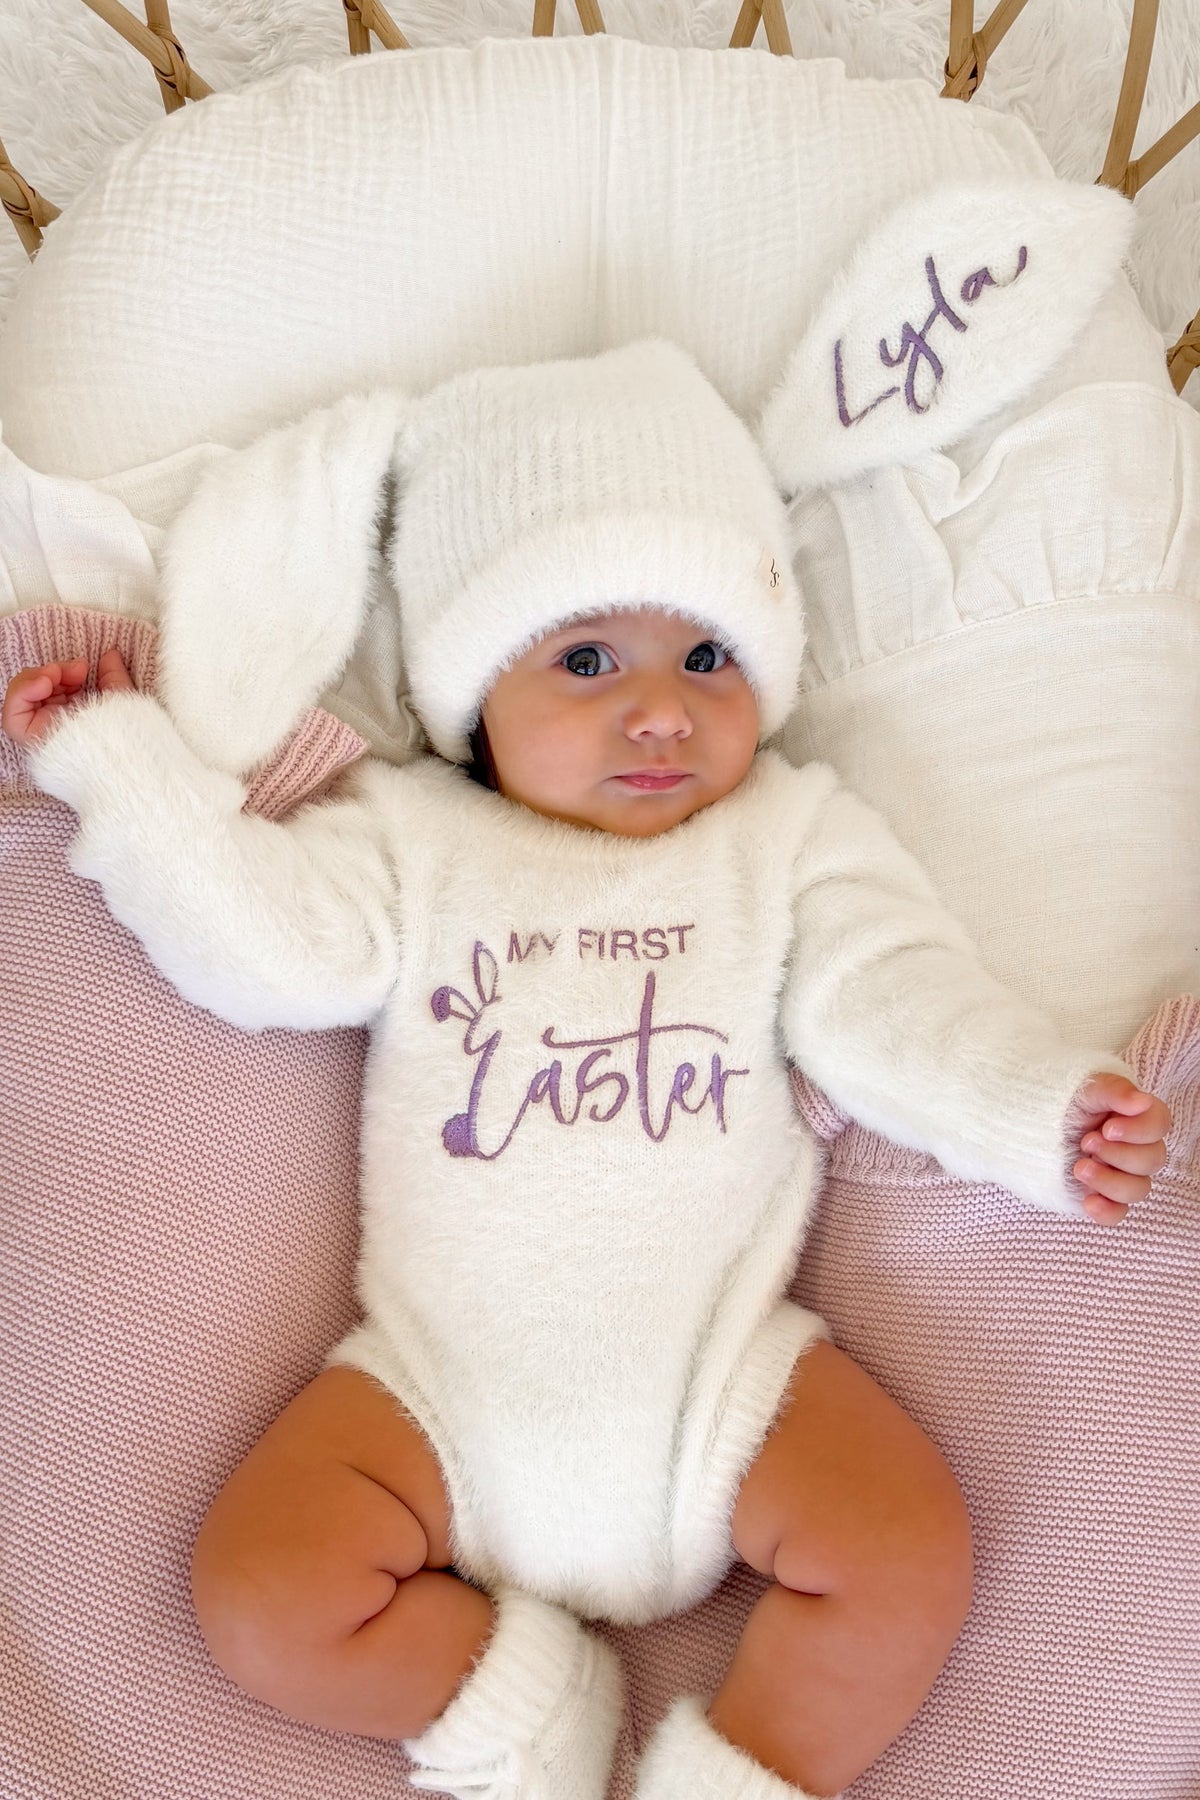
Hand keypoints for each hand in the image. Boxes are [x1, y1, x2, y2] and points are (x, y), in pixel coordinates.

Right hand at [1, 649, 133, 746]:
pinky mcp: (28, 737)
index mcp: (75, 714)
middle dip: (55, 671)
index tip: (84, 666)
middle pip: (39, 687)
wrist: (123, 757)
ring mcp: (40, 729)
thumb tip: (111, 653)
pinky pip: (12, 713)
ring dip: (38, 676)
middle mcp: (55, 722)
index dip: (66, 670)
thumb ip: (113, 675)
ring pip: (23, 694)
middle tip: (77, 670)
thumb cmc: (126, 733)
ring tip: (56, 675)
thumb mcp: (120, 696)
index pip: (58, 685)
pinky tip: (43, 684)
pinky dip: (23, 691)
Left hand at [1068, 1072, 1171, 1226]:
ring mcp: (1119, 1173)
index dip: (1140, 1130)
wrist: (1027, 1123)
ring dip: (1111, 1181)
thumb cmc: (1062, 1102)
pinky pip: (1117, 1213)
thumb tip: (1143, 1101)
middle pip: (1153, 1159)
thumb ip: (1114, 1091)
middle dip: (1119, 1154)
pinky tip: (1088, 1201)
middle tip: (1086, 1143)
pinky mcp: (1101, 1195)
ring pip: (1138, 1189)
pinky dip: (1106, 1211)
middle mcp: (1133, 1147)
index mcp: (1134, 1116)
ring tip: (1079, 1168)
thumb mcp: (1084, 1089)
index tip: (1108, 1129)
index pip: (1159, 1124)